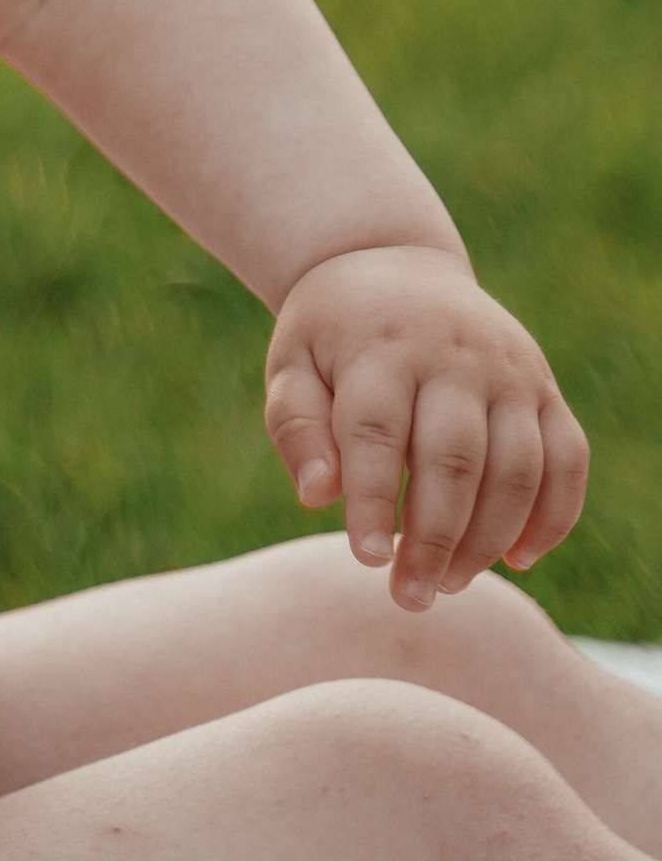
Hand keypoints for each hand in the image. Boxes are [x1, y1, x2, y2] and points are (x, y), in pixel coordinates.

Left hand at [264, 243, 588, 609]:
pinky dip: (554, 515)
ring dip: (490, 537)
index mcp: (380, 347)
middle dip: (436, 538)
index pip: (377, 432)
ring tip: (449, 583)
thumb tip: (318, 496)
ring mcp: (509, 370)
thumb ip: (297, 427)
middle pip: (455, 459)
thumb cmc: (332, 336)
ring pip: (519, 467)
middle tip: (411, 596)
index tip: (367, 560)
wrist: (390, 264)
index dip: (372, 500)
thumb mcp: (292, 365)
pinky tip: (517, 558)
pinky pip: (569, 458)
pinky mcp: (543, 386)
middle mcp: (453, 355)